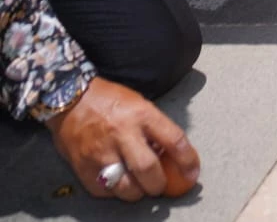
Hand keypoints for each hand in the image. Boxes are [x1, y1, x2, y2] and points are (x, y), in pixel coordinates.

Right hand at [46, 78, 199, 201]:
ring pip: (125, 186)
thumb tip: (171, 157)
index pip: (174, 140)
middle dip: (159, 184)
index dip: (187, 161)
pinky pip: (103, 190)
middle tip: (160, 186)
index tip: (192, 174)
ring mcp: (101, 151)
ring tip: (139, 187)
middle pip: (148, 170)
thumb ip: (155, 130)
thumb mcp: (141, 105)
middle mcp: (123, 133)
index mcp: (143, 115)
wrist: (69, 98)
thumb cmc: (111, 101)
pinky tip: (117, 183)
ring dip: (137, 192)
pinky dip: (114, 192)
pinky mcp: (82, 165)